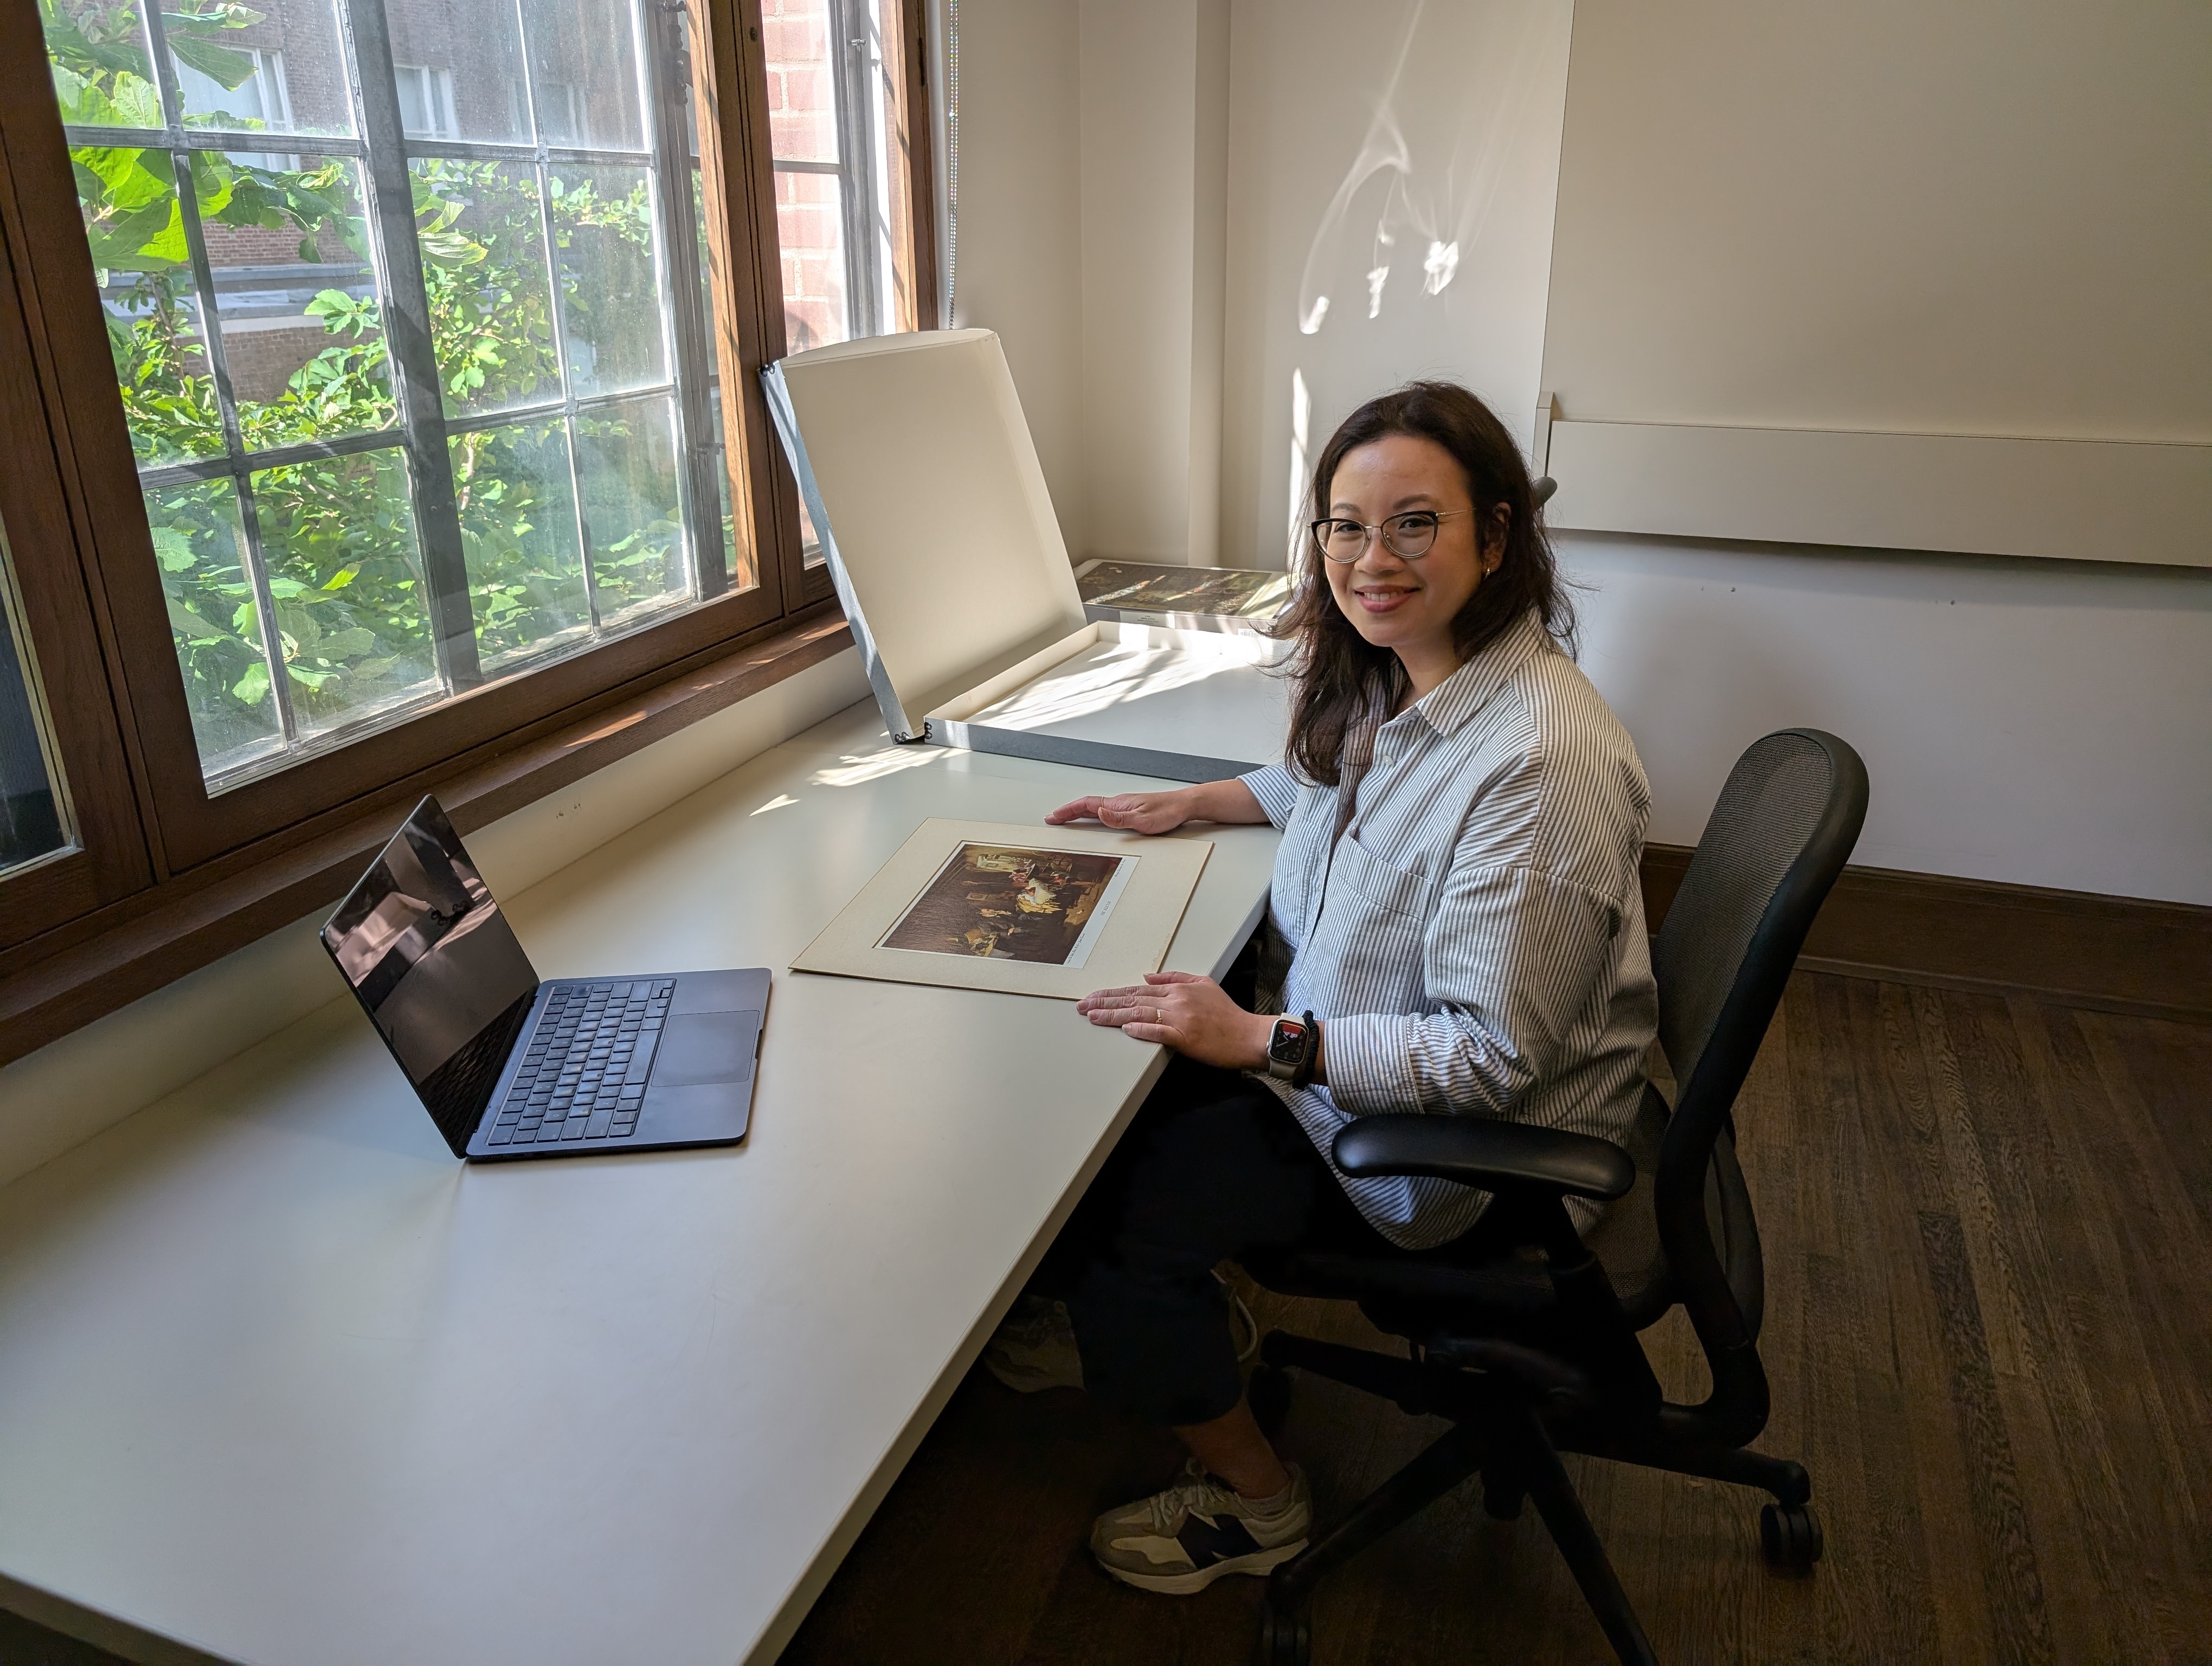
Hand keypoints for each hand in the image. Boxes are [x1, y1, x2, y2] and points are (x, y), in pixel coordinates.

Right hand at [1044, 790, 1193, 833]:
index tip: (1053, 816)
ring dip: (1078, 813)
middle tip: (1052, 819)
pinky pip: (1105, 812)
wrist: (1185, 805)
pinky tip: (1092, 820)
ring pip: (1094, 808)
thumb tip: (1099, 813)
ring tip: (1065, 820)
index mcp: (1118, 803)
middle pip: (1086, 806)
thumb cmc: (1168, 811)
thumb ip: (1120, 818)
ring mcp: (1124, 806)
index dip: (1068, 811)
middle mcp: (1119, 803)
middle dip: (1067, 812)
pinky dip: (1091, 815)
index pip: (1086, 805)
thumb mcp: (1143, 820)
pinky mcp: (1131, 811)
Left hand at [1077, 972, 1273, 1069]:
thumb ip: (1175, 978)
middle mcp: (1177, 1001)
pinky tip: (1126, 1029)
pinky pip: (1159, 1032)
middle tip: (1082, 1006)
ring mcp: (1180, 1019)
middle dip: (1105, 1002)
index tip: (1094, 997)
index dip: (1113, 993)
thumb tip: (1148, 976)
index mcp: (1179, 989)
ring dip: (1114, 1015)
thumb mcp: (1203, 984)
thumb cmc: (1227, 1014)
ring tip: (1093, 1016)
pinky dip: (1141, 1030)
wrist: (1248, 1035)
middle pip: (1133, 1000)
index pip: (1138, 990)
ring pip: (1140, 1014)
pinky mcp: (1186, 1037)